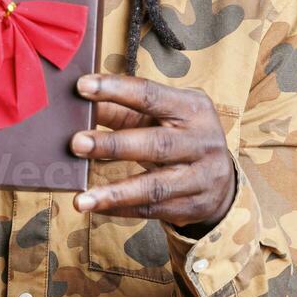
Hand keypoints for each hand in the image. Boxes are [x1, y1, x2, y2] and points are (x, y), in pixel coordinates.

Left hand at [69, 74, 235, 234]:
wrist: (221, 179)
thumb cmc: (179, 135)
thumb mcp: (160, 115)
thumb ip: (122, 109)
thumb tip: (77, 104)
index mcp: (193, 108)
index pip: (151, 95)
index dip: (116, 90)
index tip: (82, 86)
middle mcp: (202, 142)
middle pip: (156, 144)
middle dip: (113, 145)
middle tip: (75, 143)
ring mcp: (201, 177)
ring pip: (154, 187)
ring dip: (114, 193)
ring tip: (81, 200)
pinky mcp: (192, 206)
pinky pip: (151, 210)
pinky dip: (120, 209)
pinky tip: (95, 207)